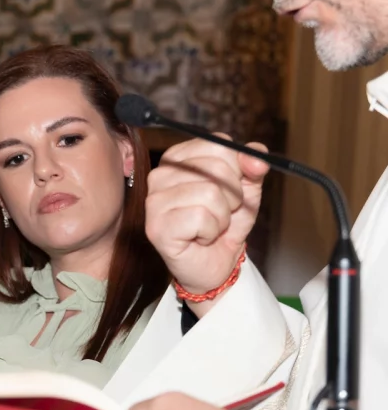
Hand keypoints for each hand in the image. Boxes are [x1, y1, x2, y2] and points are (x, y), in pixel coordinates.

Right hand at [145, 136, 267, 306]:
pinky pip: (201, 218)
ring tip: (211, 227)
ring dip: (222, 216)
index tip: (229, 190)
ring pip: (211, 193)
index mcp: (178, 158)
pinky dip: (211, 231)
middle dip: (232, 196)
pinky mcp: (156, 227)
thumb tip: (256, 157)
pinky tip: (200, 238)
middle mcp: (159, 174)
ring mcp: (154, 201)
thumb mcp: (246, 189)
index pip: (219, 144)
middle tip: (220, 213)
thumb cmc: (224, 224)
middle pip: (217, 168)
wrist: (215, 265)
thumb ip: (252, 166)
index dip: (237, 170)